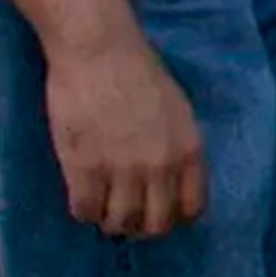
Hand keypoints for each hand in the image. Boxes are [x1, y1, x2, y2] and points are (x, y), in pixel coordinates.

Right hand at [46, 35, 207, 237]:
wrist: (99, 50)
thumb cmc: (138, 72)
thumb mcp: (177, 111)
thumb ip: (177, 148)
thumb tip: (170, 181)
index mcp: (189, 150)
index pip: (192, 207)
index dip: (175, 217)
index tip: (159, 213)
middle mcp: (161, 165)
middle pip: (156, 224)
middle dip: (141, 226)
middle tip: (126, 216)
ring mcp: (122, 169)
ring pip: (119, 222)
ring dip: (110, 220)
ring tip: (103, 206)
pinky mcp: (85, 167)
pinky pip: (85, 210)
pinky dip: (83, 210)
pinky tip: (83, 194)